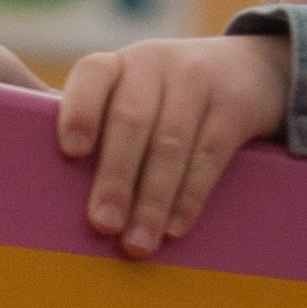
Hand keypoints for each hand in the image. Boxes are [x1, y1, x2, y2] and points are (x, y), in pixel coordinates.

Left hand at [56, 33, 291, 257]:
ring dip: (152, 200)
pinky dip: (190, 196)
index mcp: (117, 65)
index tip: (71, 152)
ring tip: (138, 242)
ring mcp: (196, 82)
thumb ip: (101, 129)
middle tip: (103, 224)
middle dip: (116, 176)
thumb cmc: (164, 98)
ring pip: (170, 144)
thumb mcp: (132, 93)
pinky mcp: (233, 106)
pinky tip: (174, 227)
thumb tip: (61, 195)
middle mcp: (154, 65)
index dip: (80, 111)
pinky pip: (209, 155)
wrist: (245, 70)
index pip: (92, 74)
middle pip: (131, 120)